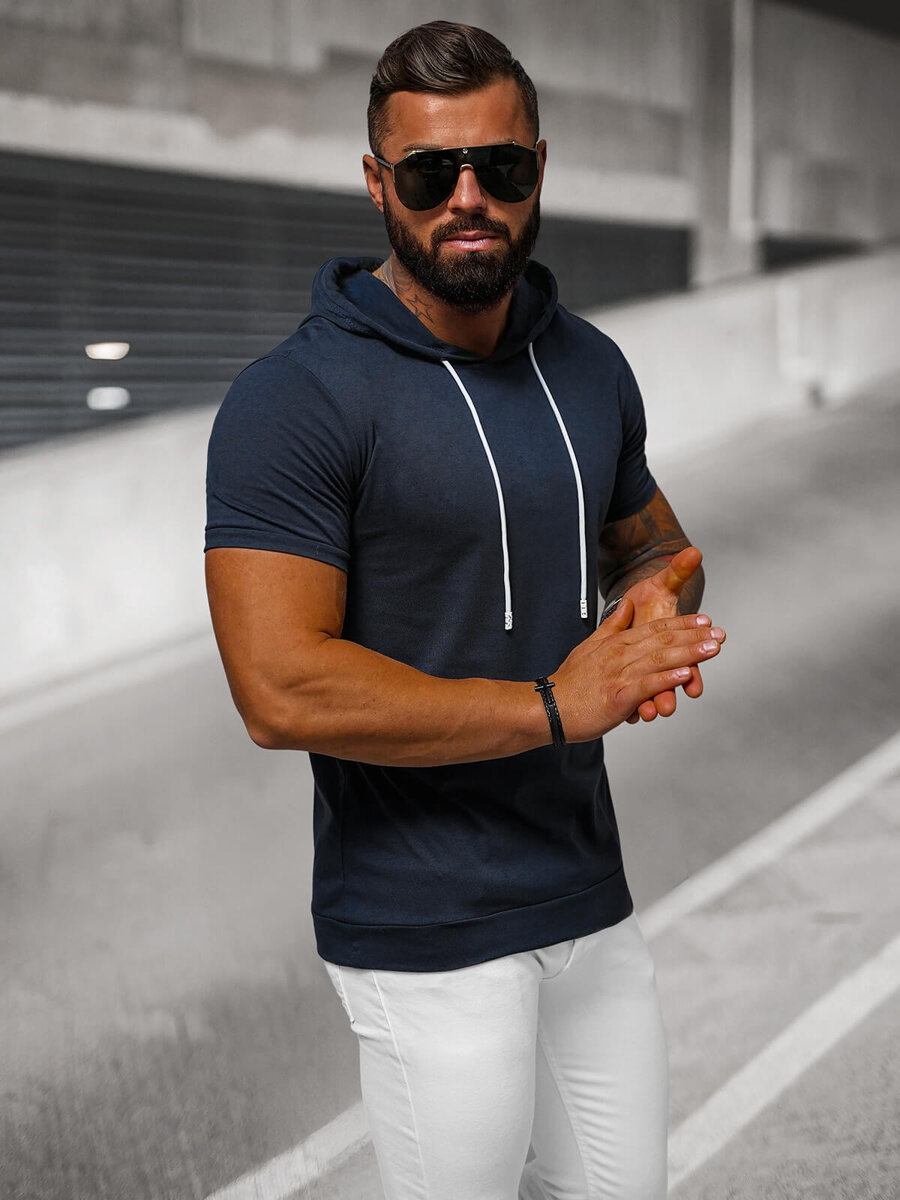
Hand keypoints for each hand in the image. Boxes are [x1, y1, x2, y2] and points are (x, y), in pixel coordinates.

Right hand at [551, 597, 724, 741]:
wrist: (548, 707)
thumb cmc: (570, 682)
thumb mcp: (589, 647)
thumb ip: (611, 626)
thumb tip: (626, 606)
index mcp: (616, 642)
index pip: (655, 628)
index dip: (683, 623)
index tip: (706, 619)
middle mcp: (620, 654)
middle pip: (663, 640)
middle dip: (694, 635)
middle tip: (720, 632)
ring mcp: (619, 675)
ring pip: (660, 659)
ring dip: (689, 653)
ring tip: (713, 648)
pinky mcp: (618, 696)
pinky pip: (647, 684)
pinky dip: (668, 679)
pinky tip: (687, 675)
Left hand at [620, 546, 704, 722]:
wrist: (627, 610)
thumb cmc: (649, 598)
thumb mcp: (661, 585)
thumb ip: (678, 571)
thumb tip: (694, 551)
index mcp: (674, 643)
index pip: (691, 662)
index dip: (694, 675)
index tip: (694, 687)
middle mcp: (664, 661)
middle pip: (672, 682)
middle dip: (671, 693)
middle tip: (668, 705)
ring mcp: (647, 671)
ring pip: (653, 693)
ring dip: (652, 704)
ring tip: (648, 713)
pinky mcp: (631, 677)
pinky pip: (633, 697)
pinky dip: (633, 706)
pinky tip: (629, 715)